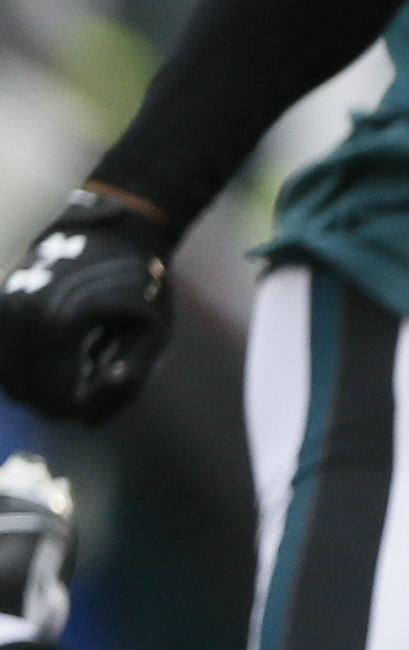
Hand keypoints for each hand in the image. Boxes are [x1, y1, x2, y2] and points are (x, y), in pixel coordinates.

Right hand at [0, 193, 177, 424]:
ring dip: (38, 385)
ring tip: (72, 363)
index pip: (58, 398)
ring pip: (7, 381)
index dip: (83, 407)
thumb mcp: (153, 333)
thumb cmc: (141, 285)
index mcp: (63, 325)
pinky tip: (50, 354)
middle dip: (59, 399)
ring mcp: (3, 309)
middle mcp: (23, 317)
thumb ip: (126, 379)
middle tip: (88, 379)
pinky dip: (21, 367)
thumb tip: (86, 417)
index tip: (104, 388)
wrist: (114, 233)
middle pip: (28, 394)